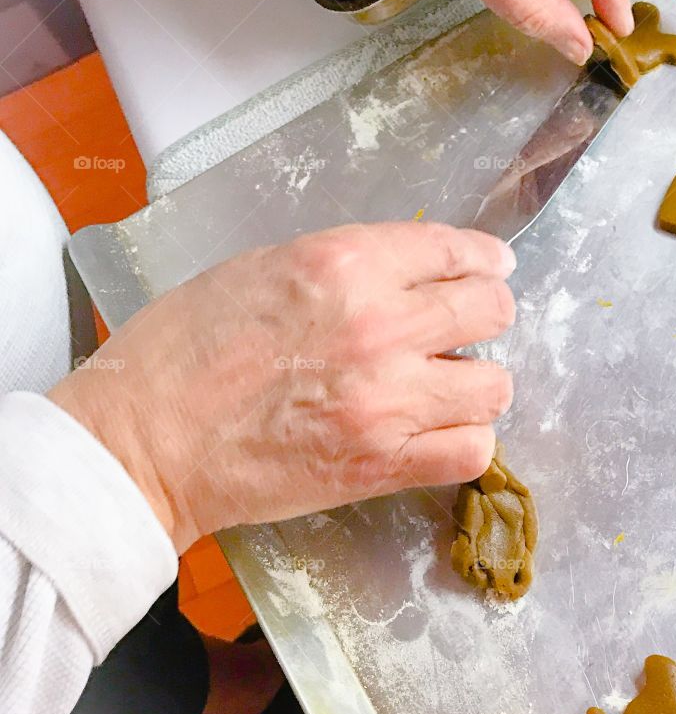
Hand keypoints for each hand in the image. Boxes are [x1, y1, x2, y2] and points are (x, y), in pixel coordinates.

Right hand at [49, 223, 515, 553]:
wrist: (143, 442)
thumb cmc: (182, 348)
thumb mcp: (262, 269)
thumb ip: (343, 268)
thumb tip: (402, 275)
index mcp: (343, 264)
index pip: (452, 249)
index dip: (480, 256)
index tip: (491, 265)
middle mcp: (379, 326)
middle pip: (489, 309)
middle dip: (486, 310)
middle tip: (472, 322)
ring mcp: (386, 400)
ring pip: (494, 384)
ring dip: (477, 381)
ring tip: (448, 384)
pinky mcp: (382, 465)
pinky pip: (471, 452)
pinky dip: (464, 441)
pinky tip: (437, 433)